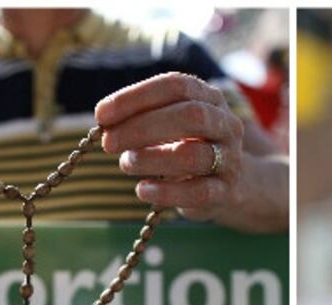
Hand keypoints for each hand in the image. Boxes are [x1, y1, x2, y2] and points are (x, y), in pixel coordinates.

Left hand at [95, 72, 243, 221]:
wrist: (227, 184)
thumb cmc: (186, 147)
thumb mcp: (168, 124)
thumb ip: (141, 118)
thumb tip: (105, 122)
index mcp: (209, 98)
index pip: (176, 86)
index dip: (136, 97)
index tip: (101, 114)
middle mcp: (226, 125)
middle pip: (190, 116)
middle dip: (142, 127)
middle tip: (108, 142)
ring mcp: (230, 159)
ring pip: (193, 155)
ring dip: (151, 159)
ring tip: (125, 164)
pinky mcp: (226, 191)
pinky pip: (199, 192)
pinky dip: (166, 192)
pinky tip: (142, 190)